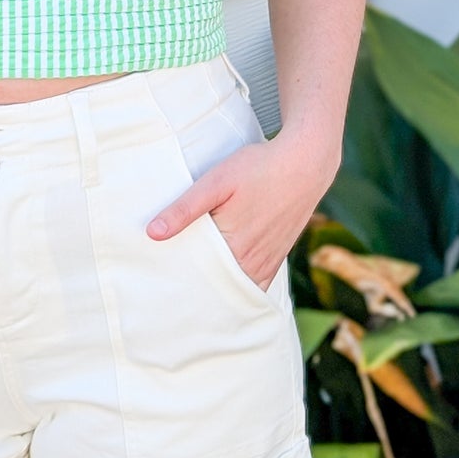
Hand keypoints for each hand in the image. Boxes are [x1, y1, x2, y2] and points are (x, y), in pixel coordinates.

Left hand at [145, 127, 337, 291]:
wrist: (306, 162)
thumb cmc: (259, 167)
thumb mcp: (216, 181)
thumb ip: (185, 208)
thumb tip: (153, 233)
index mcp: (235, 248)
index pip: (199, 277)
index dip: (178, 282)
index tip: (159, 286)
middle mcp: (253, 262)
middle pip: (217, 288)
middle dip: (195, 291)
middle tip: (169, 295)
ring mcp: (268, 262)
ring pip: (237, 289)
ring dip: (217, 291)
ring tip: (191, 293)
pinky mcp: (277, 257)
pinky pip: (256, 284)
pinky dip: (239, 287)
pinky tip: (224, 284)